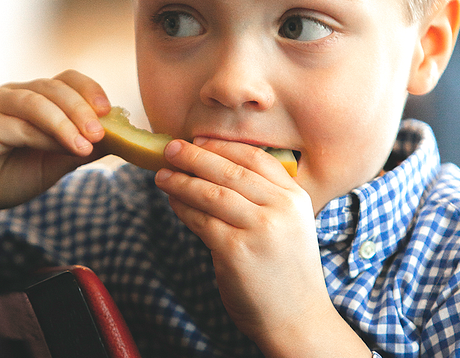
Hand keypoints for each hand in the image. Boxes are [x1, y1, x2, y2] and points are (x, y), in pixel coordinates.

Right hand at [0, 70, 111, 217]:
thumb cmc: (8, 176)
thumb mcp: (55, 163)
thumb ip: (82, 148)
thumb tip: (122, 138)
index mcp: (35, 98)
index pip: (67, 80)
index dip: (90, 90)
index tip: (111, 111)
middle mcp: (15, 94)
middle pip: (55, 88)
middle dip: (82, 109)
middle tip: (101, 132)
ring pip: (36, 101)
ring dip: (65, 122)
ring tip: (84, 144)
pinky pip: (16, 124)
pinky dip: (42, 135)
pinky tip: (61, 149)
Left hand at [155, 138, 346, 353]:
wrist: (297, 319)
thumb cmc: (287, 271)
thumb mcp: (292, 224)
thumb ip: (265, 197)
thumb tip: (215, 169)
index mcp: (296, 197)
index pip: (256, 157)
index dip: (222, 146)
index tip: (198, 141)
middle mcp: (281, 209)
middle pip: (230, 170)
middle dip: (195, 157)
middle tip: (170, 149)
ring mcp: (259, 229)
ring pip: (211, 193)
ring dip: (182, 182)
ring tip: (162, 175)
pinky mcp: (236, 252)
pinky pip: (201, 221)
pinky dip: (183, 209)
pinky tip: (172, 202)